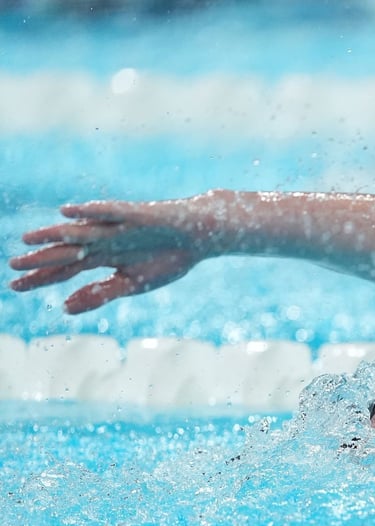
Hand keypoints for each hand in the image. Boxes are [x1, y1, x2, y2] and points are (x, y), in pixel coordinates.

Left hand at [9, 199, 208, 313]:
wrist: (199, 237)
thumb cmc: (168, 259)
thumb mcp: (132, 284)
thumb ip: (99, 294)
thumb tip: (64, 308)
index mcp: (103, 258)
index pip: (65, 269)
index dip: (41, 278)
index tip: (15, 287)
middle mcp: (104, 241)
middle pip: (66, 251)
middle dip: (40, 259)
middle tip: (13, 266)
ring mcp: (117, 227)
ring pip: (80, 231)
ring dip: (55, 235)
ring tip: (29, 239)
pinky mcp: (135, 215)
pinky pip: (107, 212)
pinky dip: (88, 212)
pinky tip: (67, 212)